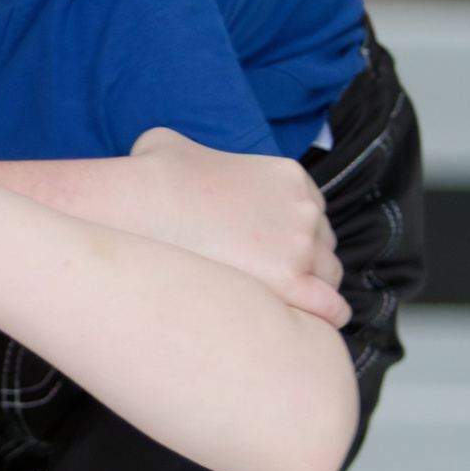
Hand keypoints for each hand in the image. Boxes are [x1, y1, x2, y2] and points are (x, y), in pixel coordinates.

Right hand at [127, 128, 347, 327]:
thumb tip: (171, 162)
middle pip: (323, 244)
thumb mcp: (171, 143)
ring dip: (311, 290)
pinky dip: (324, 317)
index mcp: (288, 177)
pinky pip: (329, 308)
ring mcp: (300, 246)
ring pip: (328, 276)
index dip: (294, 233)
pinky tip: (308, 327)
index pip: (312, 212)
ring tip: (285, 307)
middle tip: (271, 279)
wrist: (140, 208)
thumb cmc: (151, 178)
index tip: (273, 249)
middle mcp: (304, 208)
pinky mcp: (289, 282)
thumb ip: (189, 152)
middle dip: (302, 261)